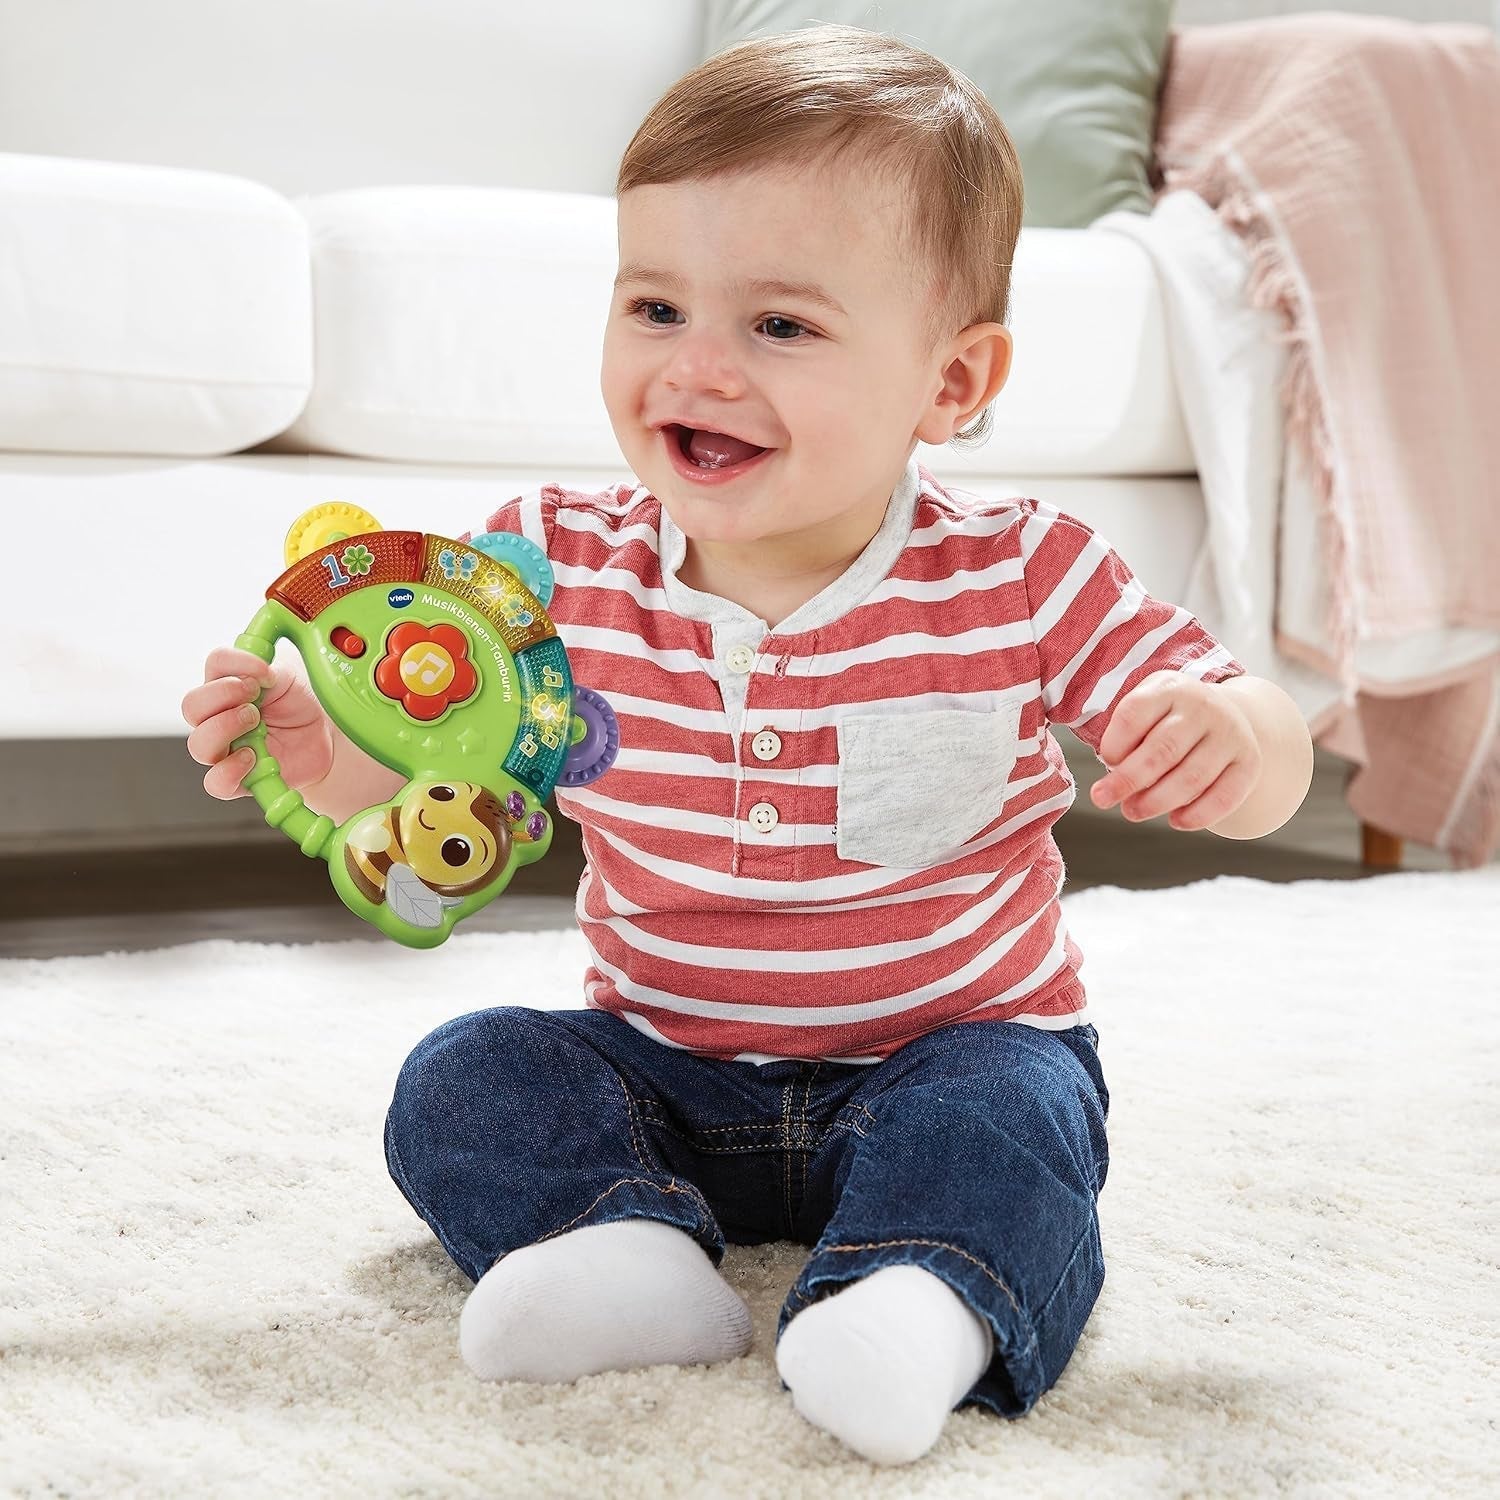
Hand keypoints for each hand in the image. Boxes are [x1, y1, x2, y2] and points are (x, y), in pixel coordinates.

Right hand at [181, 647, 335, 800]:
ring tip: (256, 723)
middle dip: (222, 696)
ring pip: (198, 744)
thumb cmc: (299, 705)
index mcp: (228, 683)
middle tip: (253, 697)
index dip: (234, 663)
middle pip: (192, 705)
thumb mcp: (290, 679)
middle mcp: (217, 715)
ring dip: (224, 729)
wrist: (323, 738)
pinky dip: (229, 770)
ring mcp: (224, 748)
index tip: (265, 672)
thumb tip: (252, 672)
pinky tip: (251, 757)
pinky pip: (215, 782)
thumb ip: (267, 671)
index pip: (214, 665)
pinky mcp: (236, 778)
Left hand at [1089, 672, 1260, 831]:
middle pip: (1162, 749)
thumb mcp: (1145, 711)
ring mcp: (1229, 734)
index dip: (1114, 744)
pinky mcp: (1248, 762)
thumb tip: (1113, 783)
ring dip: (1157, 802)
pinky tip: (1175, 821)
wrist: (1224, 715)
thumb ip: (1125, 738)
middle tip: (1102, 799)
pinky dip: (1198, 815)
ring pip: (1191, 777)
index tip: (1106, 761)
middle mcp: (1203, 707)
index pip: (1134, 713)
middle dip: (1127, 781)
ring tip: (1132, 812)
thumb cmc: (1167, 720)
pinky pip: (1224, 796)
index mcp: (1168, 688)